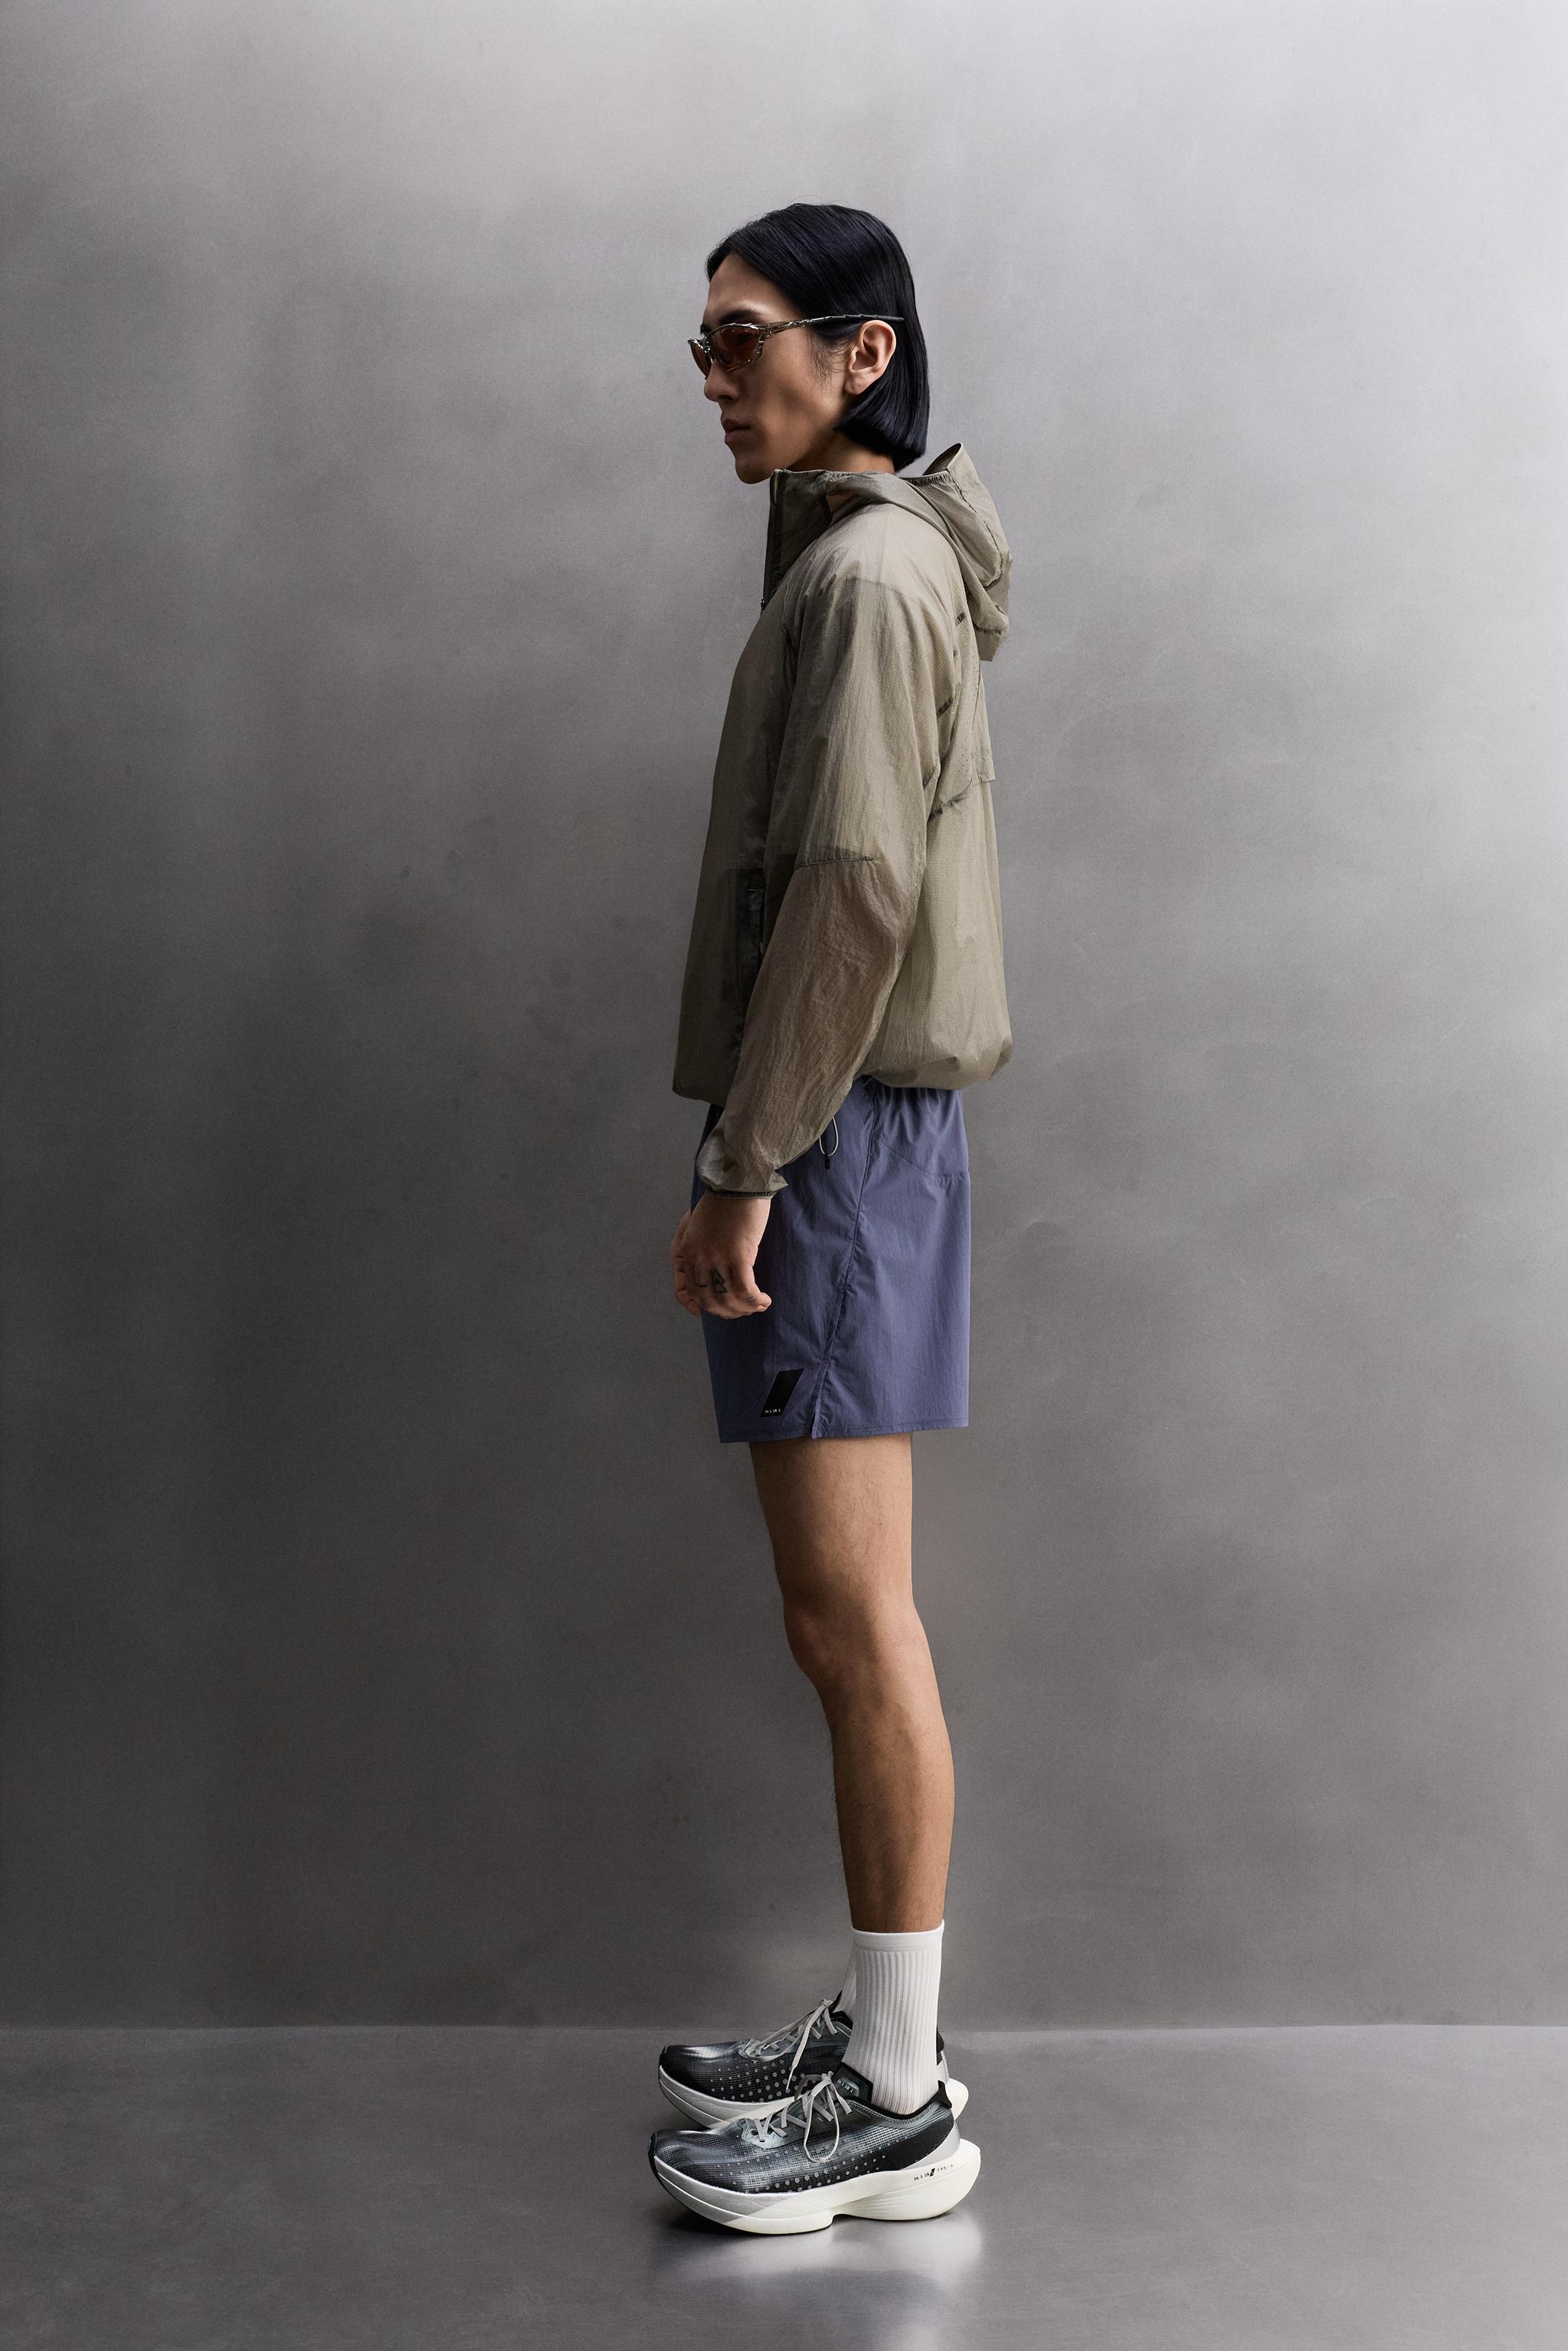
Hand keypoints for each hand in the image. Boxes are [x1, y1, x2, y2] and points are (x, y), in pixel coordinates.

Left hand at [671, 1189, 773, 1317]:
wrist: (739, 1180)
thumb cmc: (725, 1200)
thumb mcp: (700, 1226)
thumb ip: (700, 1248)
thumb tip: (713, 1275)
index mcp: (687, 1250)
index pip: (687, 1292)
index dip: (704, 1307)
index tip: (720, 1311)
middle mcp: (698, 1257)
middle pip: (708, 1300)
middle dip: (727, 1312)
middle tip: (743, 1310)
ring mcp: (717, 1257)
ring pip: (728, 1298)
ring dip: (744, 1308)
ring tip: (757, 1305)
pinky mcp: (739, 1254)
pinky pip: (745, 1290)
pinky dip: (756, 1300)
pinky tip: (765, 1300)